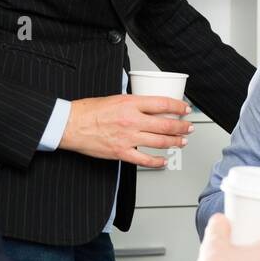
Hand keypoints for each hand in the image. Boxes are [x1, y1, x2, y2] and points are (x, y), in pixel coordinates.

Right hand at [59, 94, 192, 167]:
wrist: (70, 125)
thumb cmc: (88, 111)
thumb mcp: (115, 98)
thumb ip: (134, 103)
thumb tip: (149, 106)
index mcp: (131, 104)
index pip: (163, 104)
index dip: (178, 107)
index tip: (185, 109)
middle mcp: (132, 121)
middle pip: (166, 124)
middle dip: (182, 127)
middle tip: (189, 127)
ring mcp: (128, 138)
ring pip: (159, 142)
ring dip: (175, 142)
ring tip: (182, 141)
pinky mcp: (121, 152)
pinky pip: (145, 160)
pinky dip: (157, 162)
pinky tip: (164, 161)